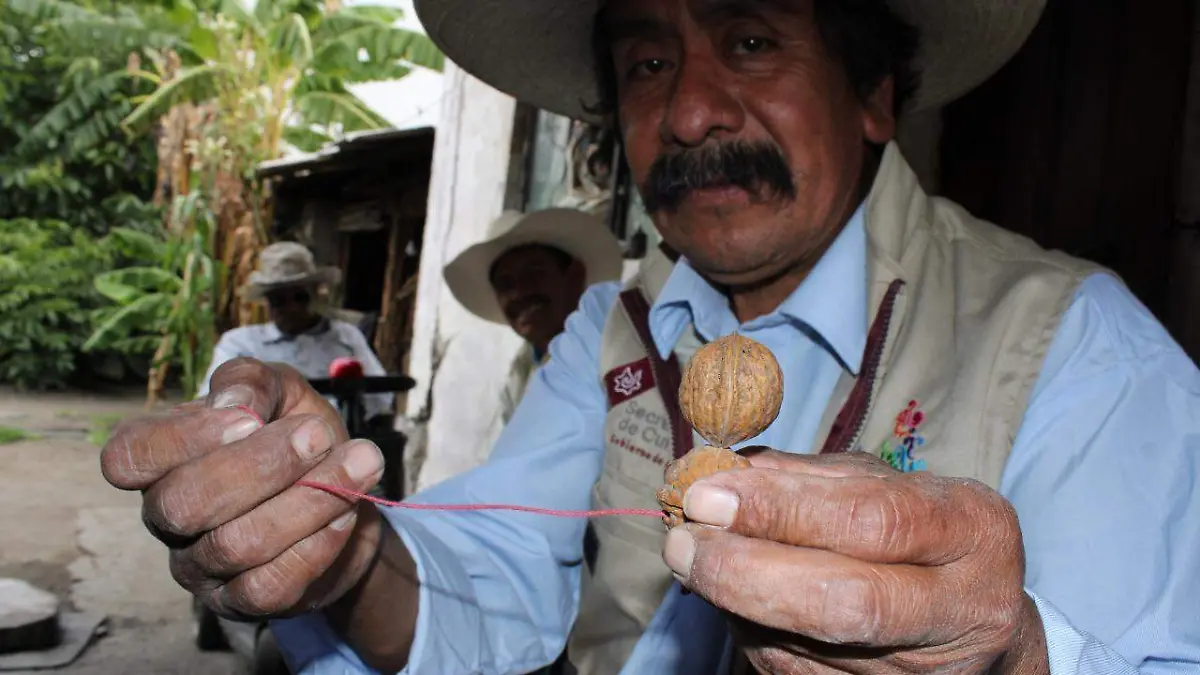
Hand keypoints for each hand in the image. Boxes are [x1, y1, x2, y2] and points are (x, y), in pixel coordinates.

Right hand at [99, 358, 387, 620]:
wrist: (347, 493)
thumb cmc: (298, 435)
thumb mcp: (281, 391)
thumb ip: (253, 382)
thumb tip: (235, 404)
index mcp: (163, 459)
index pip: (127, 457)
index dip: (183, 438)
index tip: (250, 418)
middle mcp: (167, 516)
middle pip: (182, 505)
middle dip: (261, 466)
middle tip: (318, 435)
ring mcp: (199, 566)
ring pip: (235, 545)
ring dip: (308, 499)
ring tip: (360, 463)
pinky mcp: (240, 603)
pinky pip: (268, 586)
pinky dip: (317, 545)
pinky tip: (346, 513)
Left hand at [662, 450, 1048, 674]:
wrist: (981, 619)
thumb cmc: (921, 531)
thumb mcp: (884, 481)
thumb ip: (806, 474)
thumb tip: (715, 472)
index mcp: (972, 529)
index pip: (871, 520)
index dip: (781, 510)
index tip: (706, 495)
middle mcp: (959, 607)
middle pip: (844, 601)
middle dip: (745, 571)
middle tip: (682, 542)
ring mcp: (923, 670)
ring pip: (805, 644)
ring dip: (731, 600)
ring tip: (695, 558)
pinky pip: (791, 669)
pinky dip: (746, 629)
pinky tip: (729, 596)